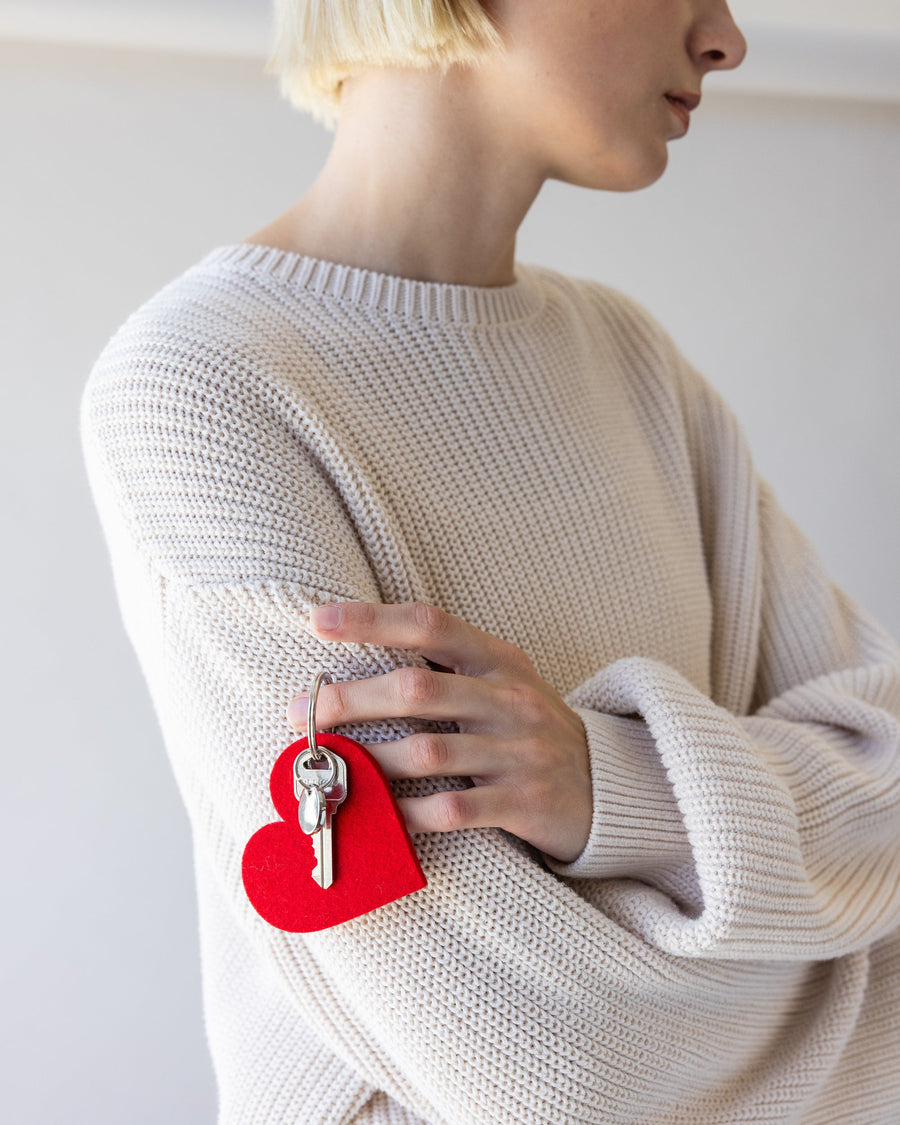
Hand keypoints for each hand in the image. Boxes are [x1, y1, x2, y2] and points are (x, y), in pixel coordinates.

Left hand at [286, 601, 591, 862]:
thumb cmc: (526, 727)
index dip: (372, 619)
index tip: (318, 620)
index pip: (431, 625)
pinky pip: (453, 810)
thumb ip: (444, 668)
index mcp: (499, 660)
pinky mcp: (524, 803)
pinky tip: (378, 816)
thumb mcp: (501, 682)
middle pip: (417, 690)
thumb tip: (355, 665)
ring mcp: (520, 752)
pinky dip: (408, 814)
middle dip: (351, 700)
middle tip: (301, 713)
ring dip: (369, 762)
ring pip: (428, 752)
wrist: (606, 785)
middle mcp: (510, 700)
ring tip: (327, 769)